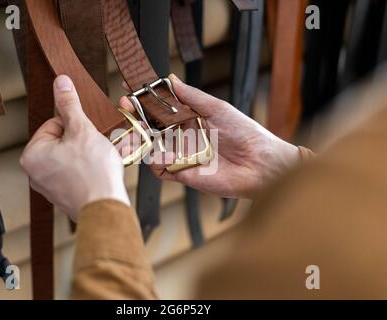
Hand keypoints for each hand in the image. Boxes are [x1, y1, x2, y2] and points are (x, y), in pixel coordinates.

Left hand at [20, 75, 129, 221]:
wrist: (106, 206)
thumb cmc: (93, 172)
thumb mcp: (82, 129)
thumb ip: (69, 104)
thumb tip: (61, 83)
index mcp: (33, 154)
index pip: (53, 124)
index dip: (75, 125)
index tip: (87, 133)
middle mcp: (36, 173)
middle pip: (62, 141)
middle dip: (83, 140)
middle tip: (97, 146)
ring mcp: (50, 187)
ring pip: (71, 157)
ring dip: (88, 153)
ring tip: (101, 159)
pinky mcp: (65, 196)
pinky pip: (76, 173)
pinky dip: (88, 169)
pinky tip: (100, 171)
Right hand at [120, 74, 298, 198]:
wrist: (260, 163)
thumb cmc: (244, 132)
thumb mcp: (217, 108)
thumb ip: (191, 97)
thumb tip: (170, 79)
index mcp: (189, 119)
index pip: (160, 109)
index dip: (144, 101)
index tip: (129, 90)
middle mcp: (182, 137)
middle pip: (150, 127)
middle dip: (134, 118)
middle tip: (125, 108)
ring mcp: (180, 155)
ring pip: (150, 148)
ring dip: (138, 139)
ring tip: (134, 130)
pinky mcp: (181, 174)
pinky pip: (159, 169)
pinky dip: (155, 161)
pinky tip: (159, 154)